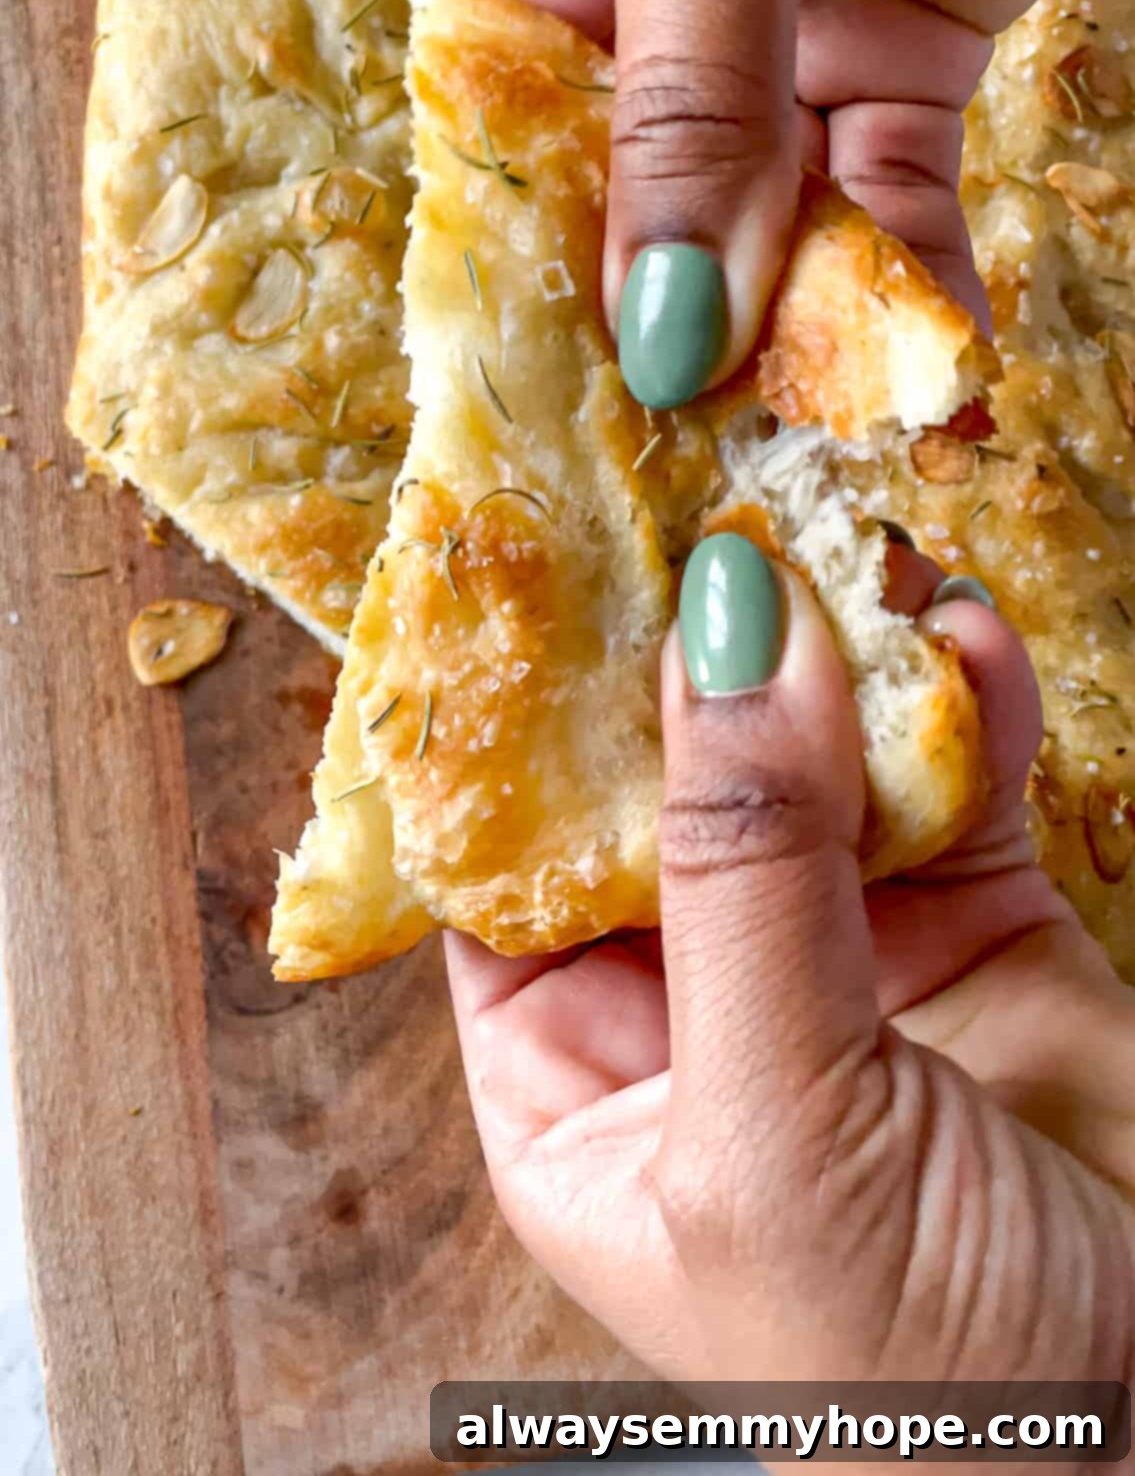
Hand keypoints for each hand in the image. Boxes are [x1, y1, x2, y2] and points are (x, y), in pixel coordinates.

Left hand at [446, 538, 1134, 1403]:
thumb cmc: (913, 1381)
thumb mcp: (774, 1134)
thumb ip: (744, 876)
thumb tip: (721, 626)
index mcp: (579, 1081)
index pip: (501, 863)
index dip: (507, 720)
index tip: (520, 559)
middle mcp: (695, 1000)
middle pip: (659, 782)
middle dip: (679, 650)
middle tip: (684, 485)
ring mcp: (843, 951)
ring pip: (810, 754)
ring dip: (827, 641)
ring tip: (830, 520)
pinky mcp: (981, 924)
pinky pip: (951, 770)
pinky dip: (957, 690)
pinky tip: (953, 619)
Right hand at [451, 0, 1134, 403]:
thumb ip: (689, 100)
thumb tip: (663, 331)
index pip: (514, 145)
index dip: (535, 284)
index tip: (561, 423)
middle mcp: (653, 8)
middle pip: (645, 214)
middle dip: (679, 337)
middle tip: (705, 481)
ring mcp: (784, 42)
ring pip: (773, 232)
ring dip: (805, 338)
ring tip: (828, 448)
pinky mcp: (908, 61)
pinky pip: (891, 210)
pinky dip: (908, 293)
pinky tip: (922, 377)